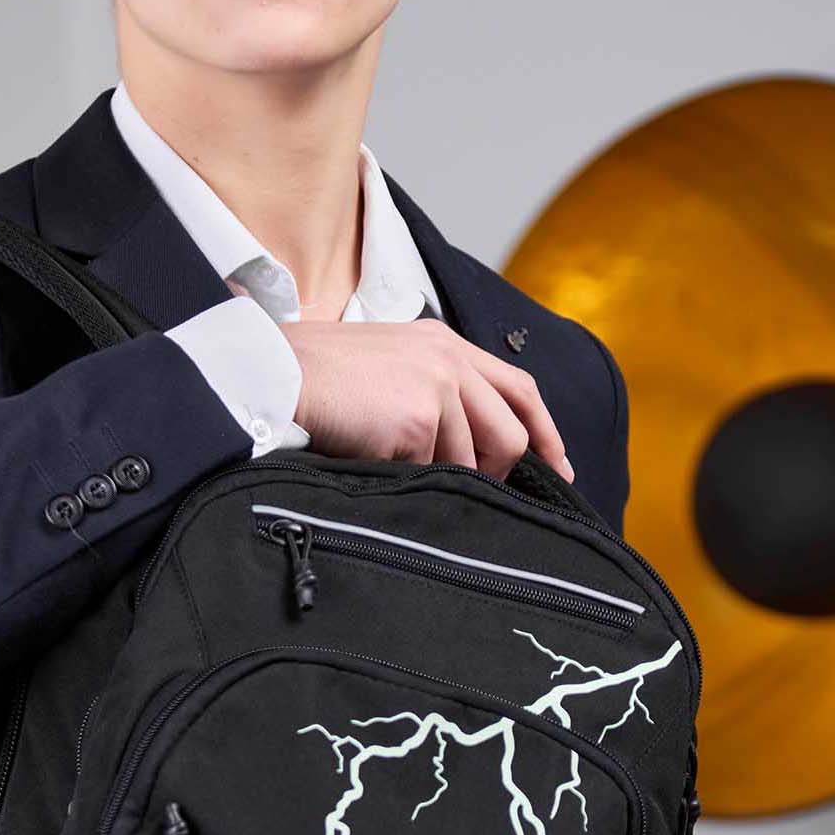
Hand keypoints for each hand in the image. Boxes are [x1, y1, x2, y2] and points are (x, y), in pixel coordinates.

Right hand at [281, 319, 572, 483]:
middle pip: (509, 433)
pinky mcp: (417, 421)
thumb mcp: (389, 361)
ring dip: (440, 477)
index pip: (519, 388)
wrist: (276, 374)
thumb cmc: (318, 376)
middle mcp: (449, 360)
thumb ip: (432, 386)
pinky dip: (403, 477)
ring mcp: (436, 389)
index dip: (545, 431)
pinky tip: (372, 458)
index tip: (559, 466)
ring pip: (470, 461)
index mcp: (445, 343)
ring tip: (398, 466)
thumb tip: (464, 443)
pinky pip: (428, 473)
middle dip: (496, 472)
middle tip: (471, 491)